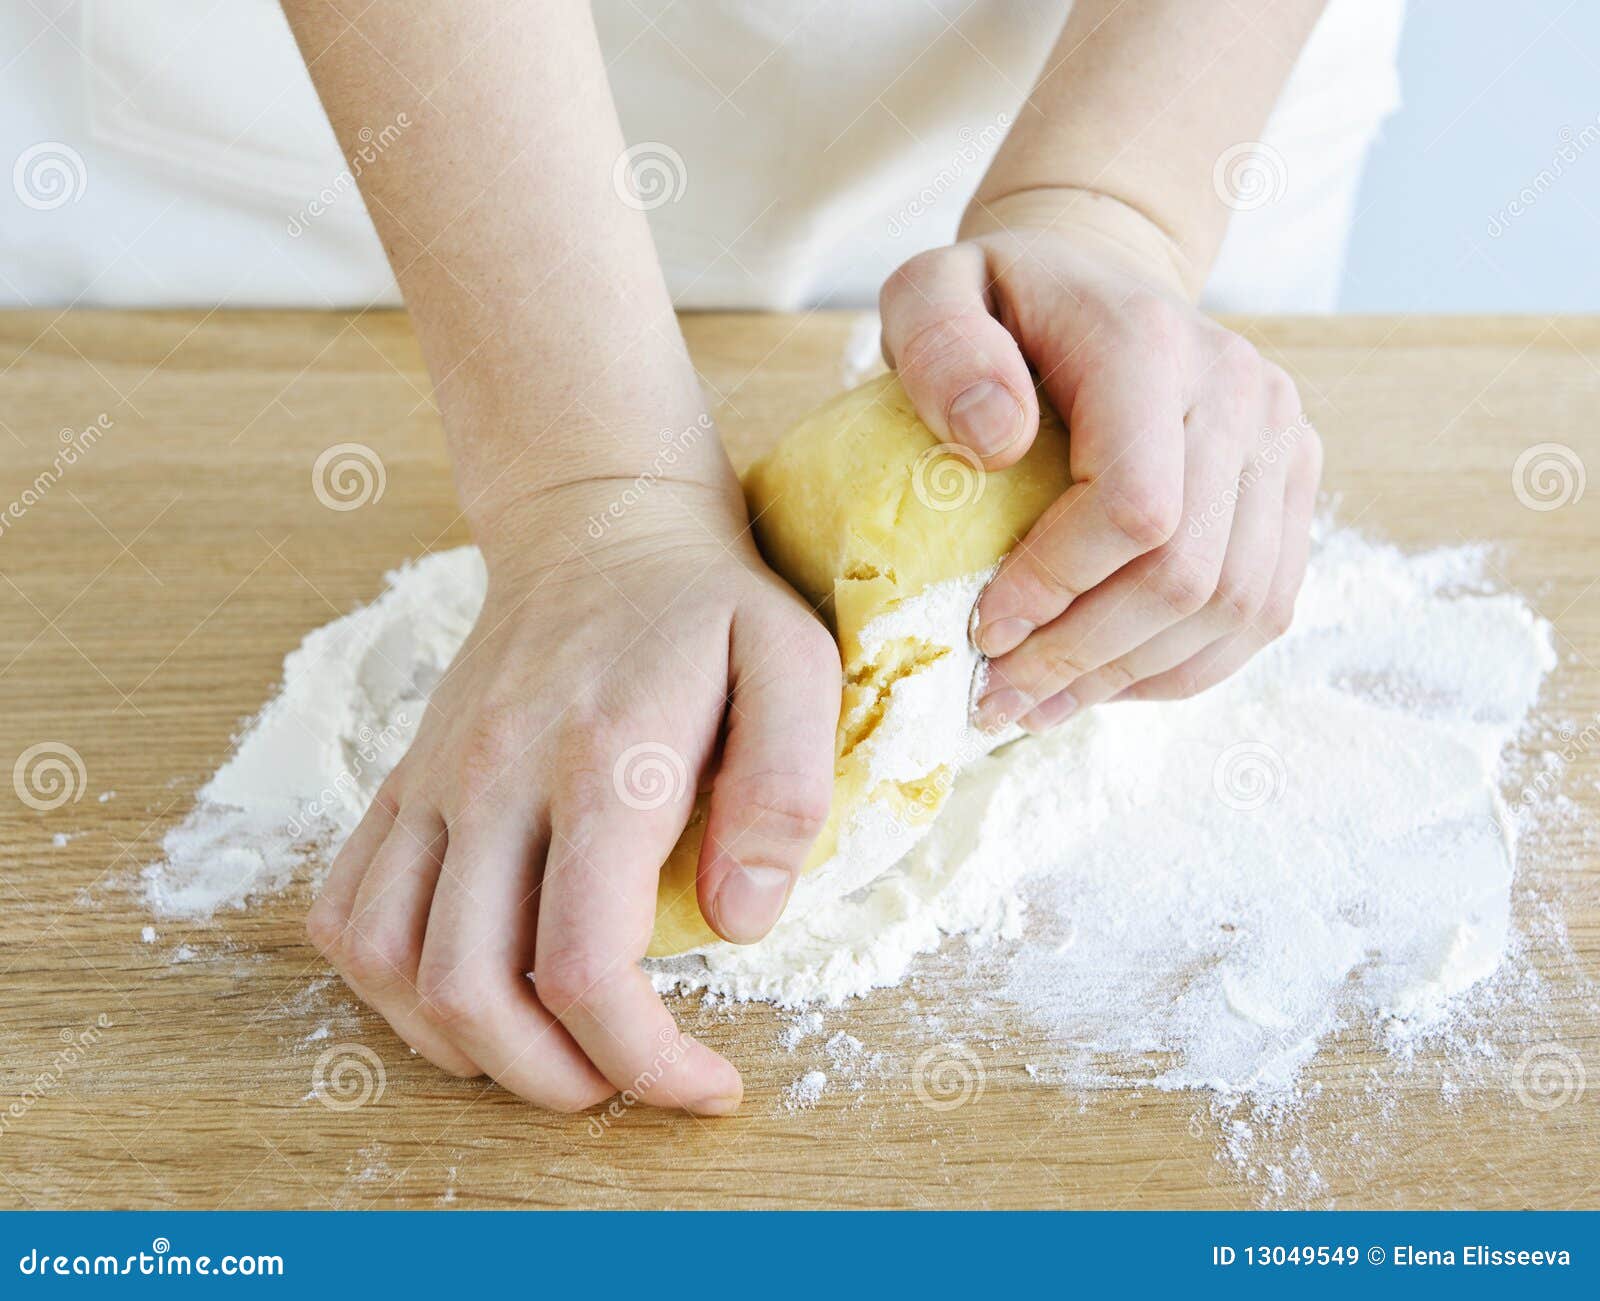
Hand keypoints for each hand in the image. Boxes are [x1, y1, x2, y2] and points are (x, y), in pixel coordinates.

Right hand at [306, 479, 839, 1111]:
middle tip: (624, 1083)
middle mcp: (497, 776)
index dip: (645, 1062)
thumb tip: (740, 923)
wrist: (597, 523)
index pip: (587, 963)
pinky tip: (460, 990)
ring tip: (547, 1052)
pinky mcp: (403, 780)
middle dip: (552, 1081)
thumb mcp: (794, 662)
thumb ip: (785, 791)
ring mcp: (435, 779)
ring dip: (462, 1046)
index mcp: (604, 763)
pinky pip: (344, 907)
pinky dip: (386, 983)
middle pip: (472, 990)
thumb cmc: (708, 604)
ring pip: (388, 965)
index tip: (706, 1087)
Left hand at [879, 188, 1321, 731]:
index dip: (1058, 587)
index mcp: (1150, 346)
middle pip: (1188, 574)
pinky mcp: (1289, 490)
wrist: (1091, 282)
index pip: (1136, 504)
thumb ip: (938, 346)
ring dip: (1128, 677)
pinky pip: (1258, 611)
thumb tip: (996, 442)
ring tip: (1038, 705)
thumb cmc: (997, 303)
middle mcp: (1241, 393)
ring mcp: (1281, 443)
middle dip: (1084, 655)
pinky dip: (1178, 666)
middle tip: (996, 697)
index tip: (979, 629)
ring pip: (1232, 608)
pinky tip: (1102, 682)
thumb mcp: (930, 292)